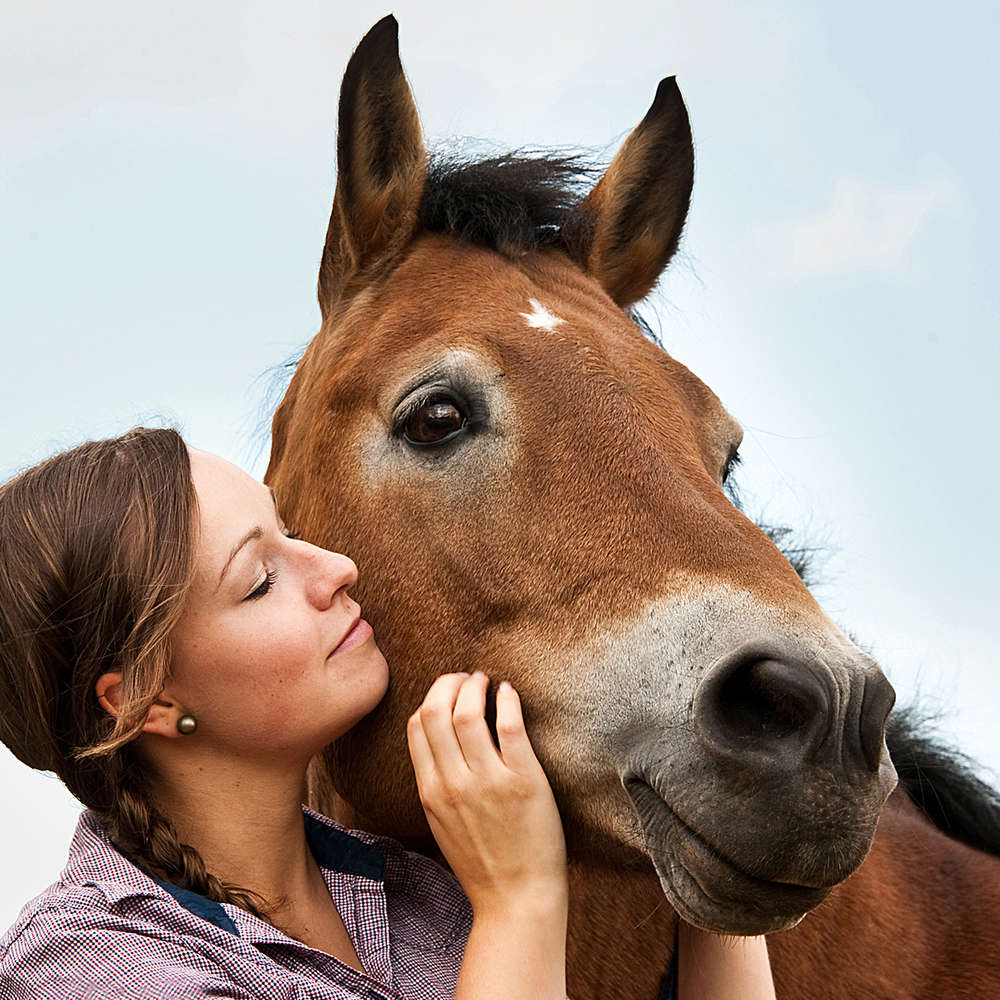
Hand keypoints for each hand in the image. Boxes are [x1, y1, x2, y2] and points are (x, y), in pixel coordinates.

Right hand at [406, 671, 567, 917]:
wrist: (517, 900)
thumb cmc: (483, 862)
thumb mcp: (442, 822)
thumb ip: (436, 782)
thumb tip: (438, 739)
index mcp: (431, 792)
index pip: (418, 725)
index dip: (431, 697)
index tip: (447, 690)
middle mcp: (454, 783)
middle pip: (437, 710)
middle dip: (449, 682)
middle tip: (467, 676)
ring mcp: (489, 782)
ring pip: (469, 711)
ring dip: (476, 685)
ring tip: (487, 681)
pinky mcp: (524, 781)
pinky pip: (510, 725)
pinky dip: (507, 699)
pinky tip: (509, 692)